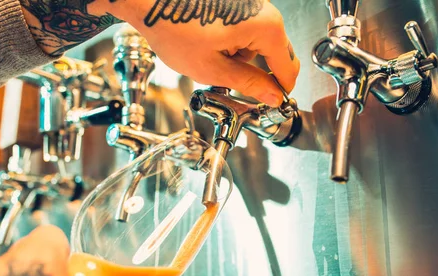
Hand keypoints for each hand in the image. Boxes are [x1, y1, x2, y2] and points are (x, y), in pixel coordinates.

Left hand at [124, 0, 300, 105]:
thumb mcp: (213, 69)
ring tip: (210, 57)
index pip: (288, 68)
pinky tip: (209, 43)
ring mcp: (252, 1)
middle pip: (278, 53)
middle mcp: (264, 10)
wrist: (149, 0)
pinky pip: (247, 27)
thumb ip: (249, 84)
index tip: (271, 103)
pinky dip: (233, 41)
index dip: (280, 90)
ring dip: (242, 57)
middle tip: (231, 83)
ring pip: (260, 41)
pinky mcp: (239, 0)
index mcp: (265, 27)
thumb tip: (272, 96)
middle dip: (260, 73)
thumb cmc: (173, 26)